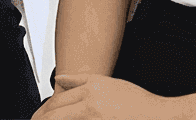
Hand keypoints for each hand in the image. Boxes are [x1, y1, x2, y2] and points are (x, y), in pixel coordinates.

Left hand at [32, 74, 173, 119]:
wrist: (159, 116)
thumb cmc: (137, 102)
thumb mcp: (109, 84)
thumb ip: (81, 80)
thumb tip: (58, 79)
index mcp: (92, 90)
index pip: (58, 102)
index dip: (43, 113)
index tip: (36, 118)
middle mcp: (91, 104)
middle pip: (56, 115)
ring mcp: (96, 118)